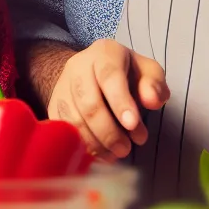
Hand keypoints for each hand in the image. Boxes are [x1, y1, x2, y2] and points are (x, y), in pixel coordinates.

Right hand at [49, 39, 167, 158]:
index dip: (121, 102)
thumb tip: (152, 100)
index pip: (110, 77)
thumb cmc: (126, 74)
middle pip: (89, 103)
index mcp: (104, 54)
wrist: (93, 73)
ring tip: (116, 153)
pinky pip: (62, 130)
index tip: (133, 124)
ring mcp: (62, 86)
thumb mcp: (148, 72)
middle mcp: (78, 67)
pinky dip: (80, 146)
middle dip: (109, 132)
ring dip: (96, 143)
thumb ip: (154, 85)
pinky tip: (99, 154)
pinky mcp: (54, 105)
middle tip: (126, 148)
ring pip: (73, 120)